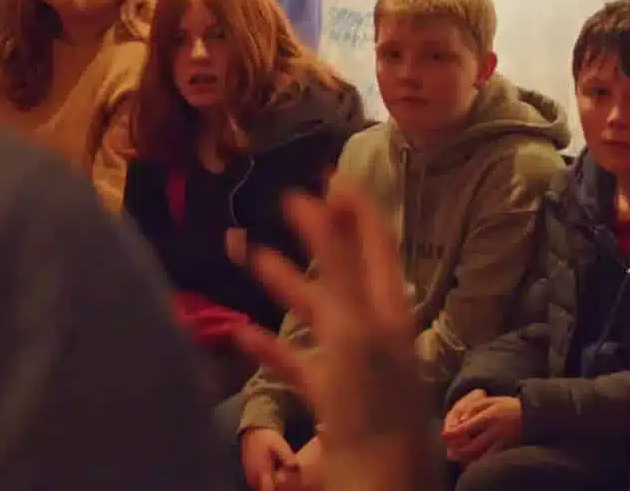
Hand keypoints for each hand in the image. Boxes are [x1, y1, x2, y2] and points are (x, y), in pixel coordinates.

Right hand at [232, 182, 433, 490]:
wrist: (380, 482)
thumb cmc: (370, 406)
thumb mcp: (354, 325)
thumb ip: (341, 263)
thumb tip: (334, 194)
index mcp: (387, 309)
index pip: (374, 242)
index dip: (355, 205)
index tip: (330, 170)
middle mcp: (374, 331)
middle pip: (343, 272)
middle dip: (314, 238)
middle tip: (286, 201)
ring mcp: (354, 366)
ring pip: (318, 314)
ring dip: (285, 285)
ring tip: (251, 255)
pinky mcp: (333, 401)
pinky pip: (300, 364)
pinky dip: (271, 347)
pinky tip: (241, 335)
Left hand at [442, 395, 521, 463]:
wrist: (531, 416)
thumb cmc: (508, 406)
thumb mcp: (490, 401)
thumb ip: (473, 408)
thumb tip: (459, 421)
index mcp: (490, 416)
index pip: (466, 429)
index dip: (452, 434)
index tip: (444, 435)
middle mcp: (496, 431)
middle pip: (471, 447)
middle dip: (457, 450)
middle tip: (449, 450)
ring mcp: (502, 442)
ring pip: (479, 456)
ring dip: (466, 458)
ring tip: (458, 456)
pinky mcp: (506, 450)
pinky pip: (488, 459)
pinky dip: (478, 461)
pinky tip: (472, 459)